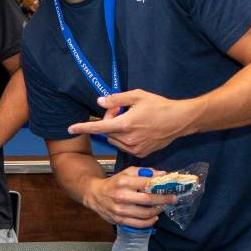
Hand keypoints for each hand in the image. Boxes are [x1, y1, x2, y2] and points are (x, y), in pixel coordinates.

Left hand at [68, 89, 194, 157]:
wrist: (180, 120)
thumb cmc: (159, 105)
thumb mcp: (137, 96)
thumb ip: (116, 99)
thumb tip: (99, 101)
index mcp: (126, 124)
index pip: (99, 127)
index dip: (83, 127)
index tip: (70, 128)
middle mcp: (128, 139)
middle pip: (107, 132)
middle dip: (109, 121)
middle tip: (121, 110)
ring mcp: (134, 148)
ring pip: (114, 140)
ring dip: (117, 131)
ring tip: (132, 120)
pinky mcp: (140, 154)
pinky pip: (124, 146)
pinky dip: (125, 138)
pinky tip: (138, 130)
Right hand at [82, 166, 175, 228]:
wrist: (95, 194)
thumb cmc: (114, 183)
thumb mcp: (127, 173)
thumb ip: (144, 173)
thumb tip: (163, 175)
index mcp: (124, 182)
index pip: (146, 184)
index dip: (161, 186)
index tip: (171, 188)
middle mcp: (121, 196)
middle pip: (148, 200)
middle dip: (163, 200)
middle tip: (172, 199)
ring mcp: (120, 210)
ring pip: (144, 214)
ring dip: (157, 211)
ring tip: (162, 207)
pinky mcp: (119, 220)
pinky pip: (138, 224)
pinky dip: (149, 222)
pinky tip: (154, 217)